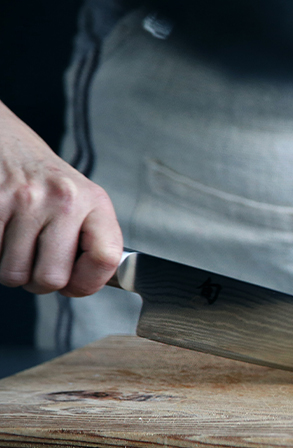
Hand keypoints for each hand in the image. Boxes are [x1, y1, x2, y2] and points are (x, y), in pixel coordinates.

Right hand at [0, 102, 121, 296]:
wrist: (6, 142)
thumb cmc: (46, 181)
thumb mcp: (83, 202)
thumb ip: (91, 241)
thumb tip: (82, 285)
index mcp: (94, 202)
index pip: (106, 258)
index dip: (88, 283)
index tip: (75, 284)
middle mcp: (64, 199)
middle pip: (51, 278)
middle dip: (39, 282)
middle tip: (36, 264)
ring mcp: (25, 199)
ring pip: (13, 274)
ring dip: (11, 270)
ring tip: (17, 246)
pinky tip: (2, 235)